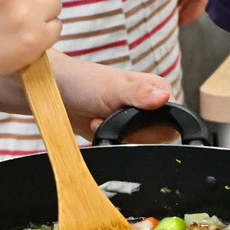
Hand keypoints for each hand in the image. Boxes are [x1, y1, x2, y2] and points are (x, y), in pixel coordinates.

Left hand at [47, 51, 174, 138]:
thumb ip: (138, 94)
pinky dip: (109, 140)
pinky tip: (96, 126)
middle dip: (131, 132)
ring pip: (142, 144)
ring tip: (100, 119)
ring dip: (118, 135)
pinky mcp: (123, 134)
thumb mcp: (113, 87)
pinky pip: (126, 149)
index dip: (151, 125)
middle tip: (110, 117)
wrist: (56, 91)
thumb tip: (164, 98)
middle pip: (159, 136)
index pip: (173, 120)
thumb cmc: (84, 81)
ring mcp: (137, 121)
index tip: (129, 117)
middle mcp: (152, 106)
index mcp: (158, 90)